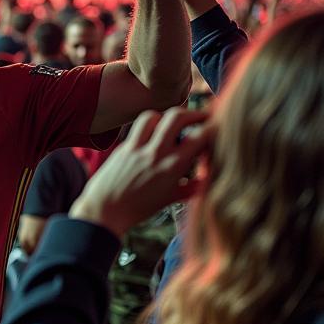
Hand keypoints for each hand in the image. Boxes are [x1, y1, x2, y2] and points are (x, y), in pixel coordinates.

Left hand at [69, 108, 209, 237]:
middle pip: (177, 116)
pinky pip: (138, 128)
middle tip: (202, 117)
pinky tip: (155, 135)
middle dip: (194, 113)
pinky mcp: (122, 147)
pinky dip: (150, 127)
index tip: (217, 129)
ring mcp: (137, 148)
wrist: (105, 211)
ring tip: (174, 123)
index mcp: (172, 166)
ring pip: (153, 115)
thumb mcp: (171, 199)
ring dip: (167, 116)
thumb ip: (191, 187)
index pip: (199, 136)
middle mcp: (155, 153)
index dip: (213, 128)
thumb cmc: (139, 208)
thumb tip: (205, 179)